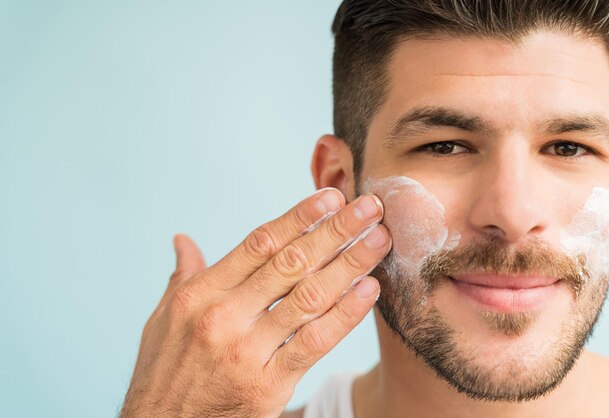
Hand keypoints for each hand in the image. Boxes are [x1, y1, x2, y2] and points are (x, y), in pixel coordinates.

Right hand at [119, 188, 390, 417]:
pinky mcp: (266, 385)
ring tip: (379, 240)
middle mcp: (222, 316)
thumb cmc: (165, 372)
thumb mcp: (162, 320)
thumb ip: (182, 276)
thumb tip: (182, 239)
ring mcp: (245, 351)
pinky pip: (314, 343)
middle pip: (290, 262)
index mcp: (199, 293)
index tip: (330, 197)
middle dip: (335, 230)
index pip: (259, 243)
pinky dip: (345, 315)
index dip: (299, 217)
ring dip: (349, 264)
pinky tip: (369, 290)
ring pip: (308, 297)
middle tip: (369, 208)